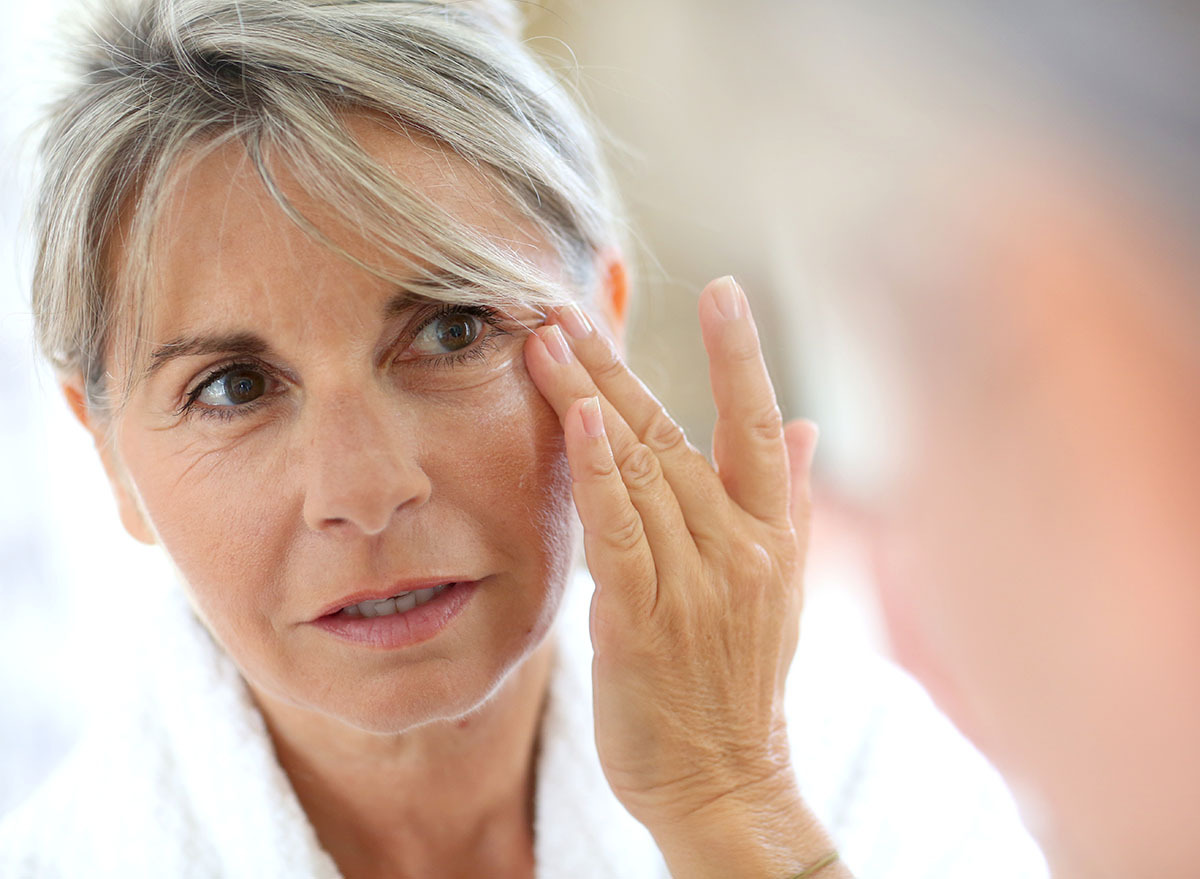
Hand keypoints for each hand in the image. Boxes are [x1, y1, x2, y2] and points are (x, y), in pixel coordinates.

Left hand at [525, 277, 836, 875]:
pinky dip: (600, 472)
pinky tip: (579, 419)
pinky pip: (620, 532)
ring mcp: (692, 582)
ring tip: (547, 341)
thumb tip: (806, 426)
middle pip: (673, 434)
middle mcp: (737, 548)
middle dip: (618, 365)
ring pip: (639, 470)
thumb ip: (787, 501)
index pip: (756, 426)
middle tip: (570, 308)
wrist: (725, 781)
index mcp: (771, 536)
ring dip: (590, 398)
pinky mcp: (642, 618)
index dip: (741, 355)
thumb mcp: (782, 588)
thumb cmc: (742, 684)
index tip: (724, 288)